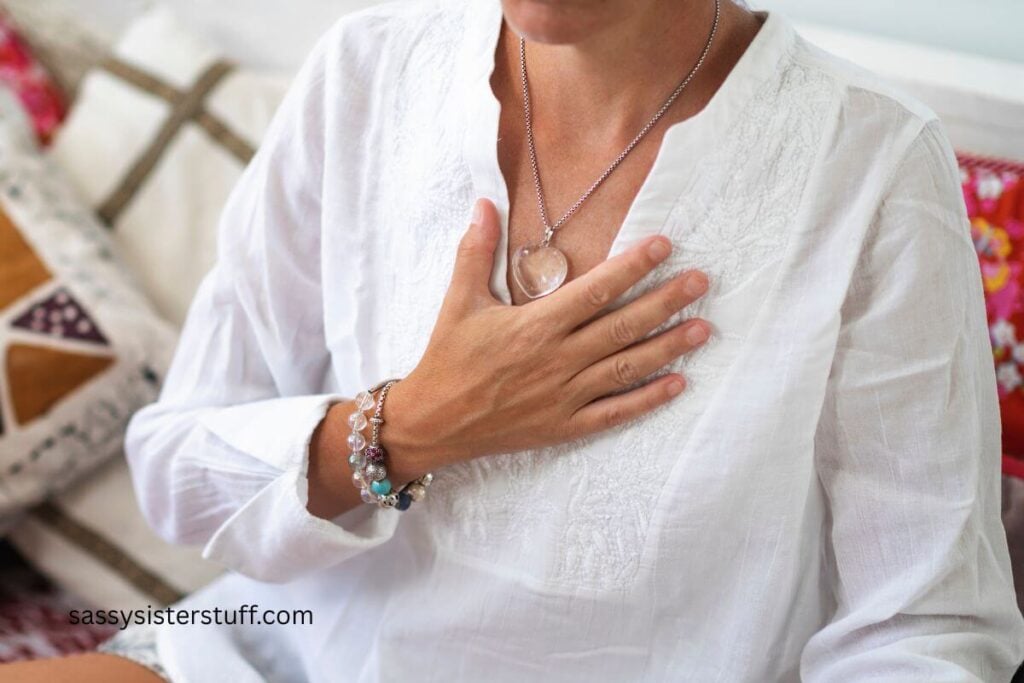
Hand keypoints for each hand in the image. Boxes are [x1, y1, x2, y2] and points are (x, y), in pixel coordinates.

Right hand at [384, 197, 709, 472]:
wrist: (433, 422)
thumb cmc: (447, 358)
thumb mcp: (458, 301)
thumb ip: (476, 251)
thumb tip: (484, 203)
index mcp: (535, 325)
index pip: (595, 290)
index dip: (633, 266)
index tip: (664, 246)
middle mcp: (557, 359)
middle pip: (623, 326)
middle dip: (666, 301)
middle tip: (702, 282)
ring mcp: (565, 396)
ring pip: (627, 367)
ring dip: (668, 347)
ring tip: (704, 328)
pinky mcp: (565, 426)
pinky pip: (615, 412)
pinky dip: (648, 399)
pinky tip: (678, 383)